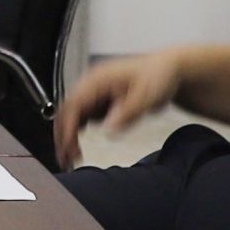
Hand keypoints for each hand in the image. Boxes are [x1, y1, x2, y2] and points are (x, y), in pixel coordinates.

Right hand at [50, 46, 184, 164]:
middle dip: (62, 135)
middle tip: (66, 159)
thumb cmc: (157, 76)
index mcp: (98, 79)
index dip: (68, 127)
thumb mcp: (147, 95)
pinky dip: (76, 133)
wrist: (166, 70)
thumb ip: (128, 111)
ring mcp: (93, 93)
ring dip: (67, 136)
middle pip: (66, 111)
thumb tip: (109, 128)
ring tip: (71, 158)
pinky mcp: (98, 101)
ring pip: (71, 116)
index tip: (68, 147)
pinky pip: (81, 118)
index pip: (74, 104)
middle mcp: (91, 85)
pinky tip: (78, 147)